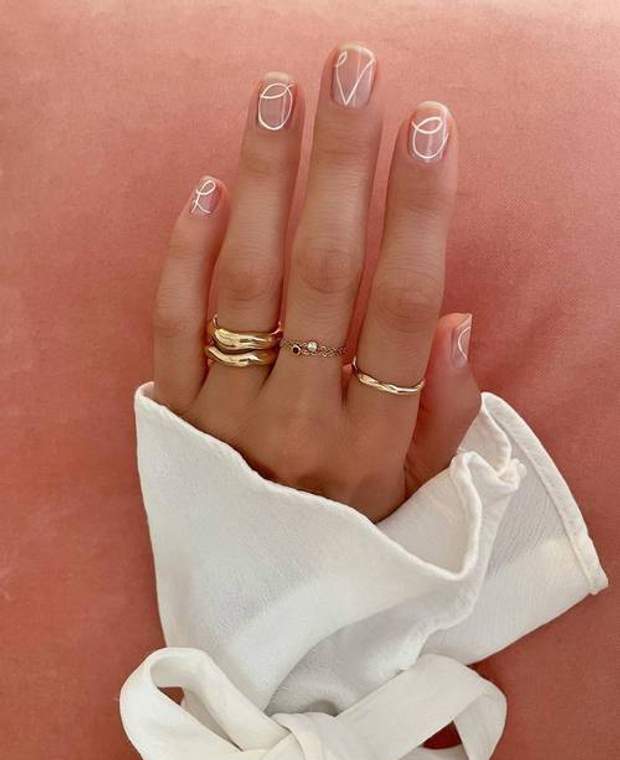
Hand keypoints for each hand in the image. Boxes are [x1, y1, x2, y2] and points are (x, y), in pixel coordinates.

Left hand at [152, 42, 479, 521]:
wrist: (258, 613)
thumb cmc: (349, 542)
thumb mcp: (417, 496)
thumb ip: (443, 414)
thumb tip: (453, 315)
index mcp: (372, 442)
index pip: (400, 305)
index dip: (419, 210)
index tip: (431, 127)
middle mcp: (299, 421)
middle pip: (325, 271)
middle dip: (343, 162)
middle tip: (353, 71)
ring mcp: (228, 417)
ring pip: (247, 281)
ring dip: (265, 179)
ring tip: (278, 97)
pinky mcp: (175, 417)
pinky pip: (174, 326)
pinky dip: (186, 254)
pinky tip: (208, 187)